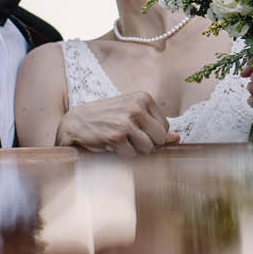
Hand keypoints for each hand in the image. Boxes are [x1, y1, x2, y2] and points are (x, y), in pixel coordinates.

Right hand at [55, 92, 174, 154]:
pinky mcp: (116, 137)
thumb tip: (177, 139)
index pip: (165, 127)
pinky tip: (111, 145)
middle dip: (147, 144)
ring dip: (134, 151)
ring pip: (148, 149)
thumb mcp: (131, 114)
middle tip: (128, 138)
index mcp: (143, 97)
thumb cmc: (106, 117)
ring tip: (120, 141)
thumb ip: (154, 125)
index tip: (136, 130)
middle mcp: (136, 107)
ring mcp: (126, 122)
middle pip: (159, 139)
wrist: (75, 122)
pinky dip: (122, 155)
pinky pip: (132, 156)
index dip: (152, 135)